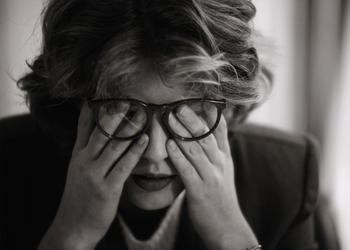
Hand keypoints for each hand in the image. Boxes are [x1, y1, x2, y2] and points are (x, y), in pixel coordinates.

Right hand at [39, 102, 148, 249]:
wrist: (73, 227)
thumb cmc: (79, 197)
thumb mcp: (78, 170)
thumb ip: (88, 150)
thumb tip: (99, 134)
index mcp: (77, 155)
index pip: (83, 127)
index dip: (93, 109)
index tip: (104, 94)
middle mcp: (84, 161)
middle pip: (100, 132)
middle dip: (114, 113)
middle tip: (128, 98)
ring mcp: (94, 174)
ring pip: (113, 145)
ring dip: (129, 128)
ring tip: (142, 113)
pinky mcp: (107, 188)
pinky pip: (123, 165)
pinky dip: (134, 151)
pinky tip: (144, 140)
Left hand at [166, 105, 257, 249]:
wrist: (227, 226)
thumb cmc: (220, 196)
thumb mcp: (224, 170)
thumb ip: (216, 150)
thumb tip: (209, 130)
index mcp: (224, 158)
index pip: (220, 131)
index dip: (211, 114)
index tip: (200, 99)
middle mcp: (219, 164)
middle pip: (205, 137)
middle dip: (192, 120)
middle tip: (179, 106)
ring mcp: (210, 177)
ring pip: (195, 150)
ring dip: (181, 133)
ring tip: (170, 119)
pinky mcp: (200, 191)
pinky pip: (187, 171)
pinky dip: (178, 157)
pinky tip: (169, 145)